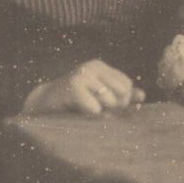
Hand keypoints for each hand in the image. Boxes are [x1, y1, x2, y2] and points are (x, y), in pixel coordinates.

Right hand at [22, 59, 144, 115]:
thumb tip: (142, 96)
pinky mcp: (74, 85)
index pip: (127, 85)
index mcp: (102, 67)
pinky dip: (89, 115)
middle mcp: (94, 66)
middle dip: (115, 107)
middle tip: (96, 110)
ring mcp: (83, 73)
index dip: (121, 101)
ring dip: (100, 112)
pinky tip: (77, 112)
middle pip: (123, 92)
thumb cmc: (72, 105)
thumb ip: (121, 97)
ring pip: (110, 101)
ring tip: (84, 110)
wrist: (41, 107)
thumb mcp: (97, 98)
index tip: (104, 107)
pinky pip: (96, 108)